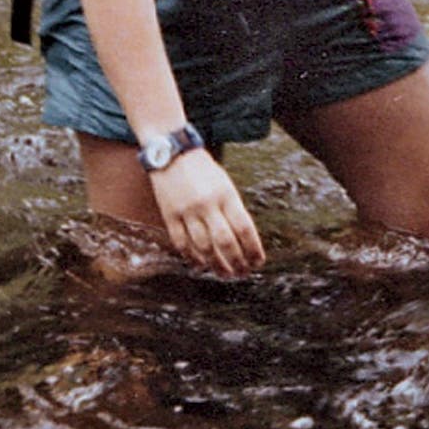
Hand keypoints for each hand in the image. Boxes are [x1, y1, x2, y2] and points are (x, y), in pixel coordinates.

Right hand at [149, 150, 265, 276]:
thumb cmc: (203, 171)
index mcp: (226, 194)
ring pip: (203, 247)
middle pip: (225, 241)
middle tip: (243, 273)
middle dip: (237, 261)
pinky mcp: (170, 215)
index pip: (244, 227)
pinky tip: (201, 265)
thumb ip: (233, 209)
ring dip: (216, 265)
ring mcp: (187, 211)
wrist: (172, 154)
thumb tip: (245, 239)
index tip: (258, 261)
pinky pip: (182, 243)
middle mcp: (207, 204)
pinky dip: (192, 258)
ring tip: (225, 274)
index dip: (253, 248)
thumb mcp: (225, 184)